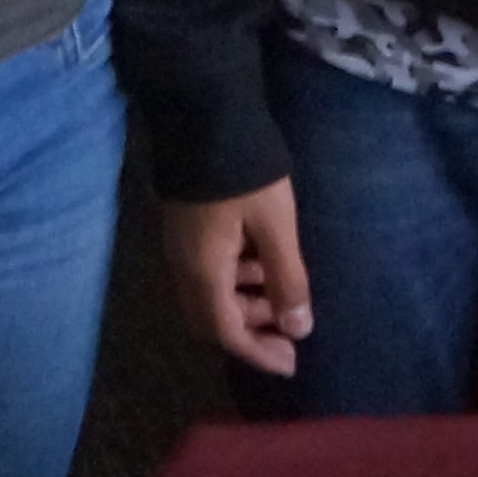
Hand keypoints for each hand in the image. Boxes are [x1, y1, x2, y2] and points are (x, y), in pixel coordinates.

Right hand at [164, 182, 314, 376]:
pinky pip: (205, 272)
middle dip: (250, 332)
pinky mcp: (182, 227)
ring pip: (208, 295)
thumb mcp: (276, 226)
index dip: (258, 353)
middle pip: (211, 319)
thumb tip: (299, 330)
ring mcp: (178, 246)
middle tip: (289, 330)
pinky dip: (233, 280)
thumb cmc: (246, 173)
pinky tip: (259, 260)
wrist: (203, 112)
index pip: (226, 333)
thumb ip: (287, 279)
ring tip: (280, 289)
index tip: (292, 363)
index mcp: (203, 273)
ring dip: (243, 303)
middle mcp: (183, 267)